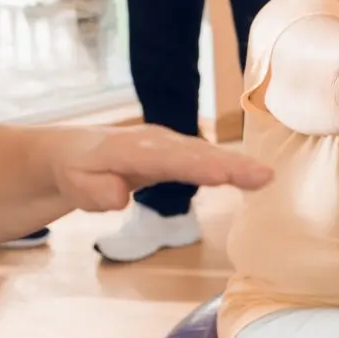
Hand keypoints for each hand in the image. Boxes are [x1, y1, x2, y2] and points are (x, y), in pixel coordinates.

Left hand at [50, 125, 272, 211]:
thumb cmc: (77, 172)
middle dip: (227, 164)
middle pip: (193, 154)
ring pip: (203, 153)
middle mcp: (152, 141)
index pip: (163, 160)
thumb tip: (120, 195)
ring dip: (235, 163)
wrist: (72, 152)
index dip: (192, 167)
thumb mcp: (75, 186)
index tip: (222, 176)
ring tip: (266, 177)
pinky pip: (204, 157)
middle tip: (263, 176)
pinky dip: (229, 164)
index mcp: (126, 150)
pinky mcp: (175, 151)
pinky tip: (254, 176)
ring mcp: (166, 143)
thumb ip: (96, 192)